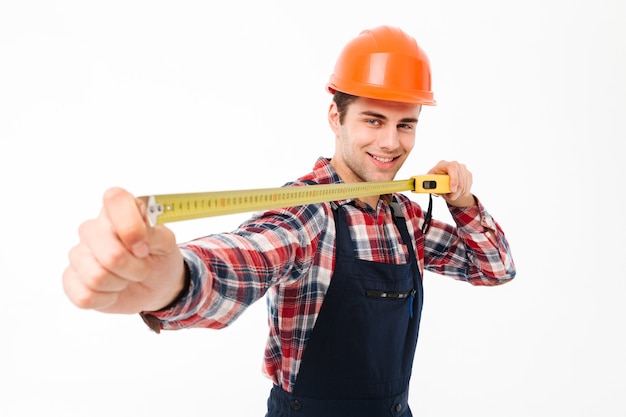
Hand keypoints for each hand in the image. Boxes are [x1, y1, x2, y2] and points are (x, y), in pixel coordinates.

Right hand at [62, 187, 185, 313]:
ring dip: (120, 283)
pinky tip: (113, 290)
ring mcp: (79, 254)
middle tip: (143, 268)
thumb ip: (155, 232)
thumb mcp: (167, 243)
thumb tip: (141, 231)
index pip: (115, 199)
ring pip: (96, 276)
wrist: (156, 286)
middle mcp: (93, 229)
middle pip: (109, 251)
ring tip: (127, 278)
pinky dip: (107, 298)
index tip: (144, 247)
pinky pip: (85, 295)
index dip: (131, 226)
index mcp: (117, 211)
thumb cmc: (159, 258)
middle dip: (133, 267)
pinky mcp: (71, 280)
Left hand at [428, 160, 475, 206]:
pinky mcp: (468, 174)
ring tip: (450, 193)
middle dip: (454, 193)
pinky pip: (468, 188)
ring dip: (457, 194)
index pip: (452, 168)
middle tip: (450, 197)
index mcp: (443, 164)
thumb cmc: (435, 180)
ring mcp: (463, 169)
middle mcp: (455, 164)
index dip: (454, 179)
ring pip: (464, 187)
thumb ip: (429, 182)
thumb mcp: (430, 181)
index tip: (452, 190)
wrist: (443, 181)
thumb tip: (429, 185)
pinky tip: (456, 192)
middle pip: (459, 181)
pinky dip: (462, 193)